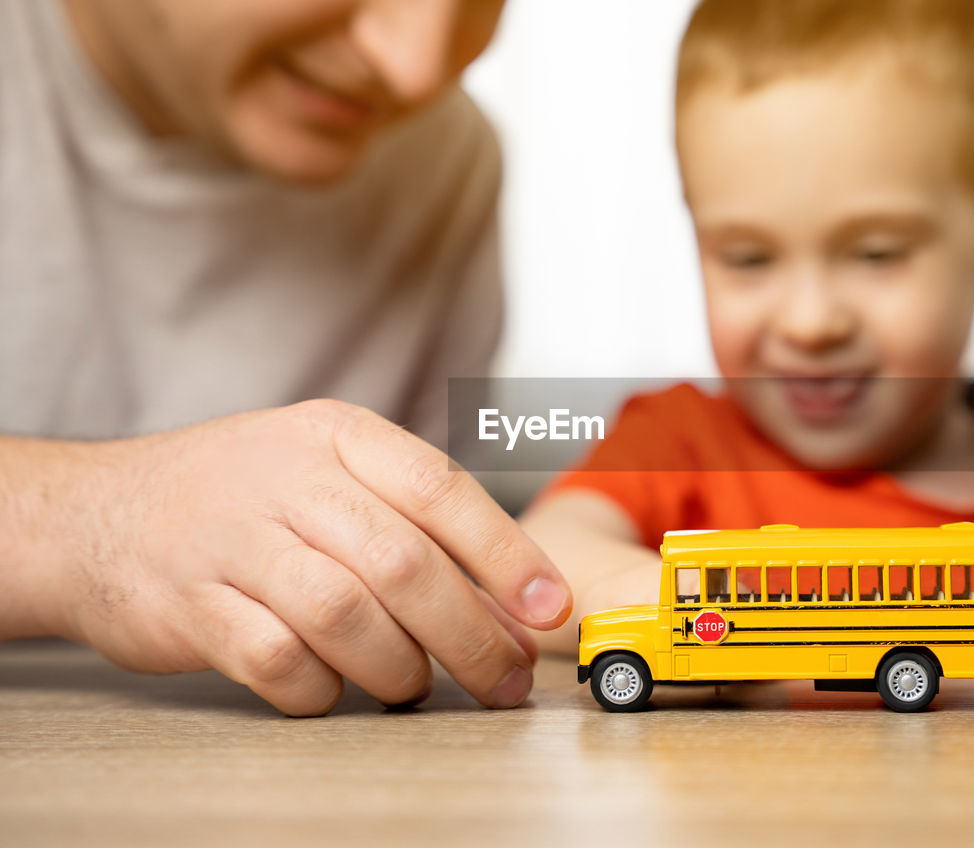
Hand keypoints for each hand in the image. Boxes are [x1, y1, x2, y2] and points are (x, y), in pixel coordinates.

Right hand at [25, 400, 571, 714]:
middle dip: (470, 634)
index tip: (549, 609)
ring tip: (410, 684)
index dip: (507, 555)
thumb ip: (416, 527)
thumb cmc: (246, 498)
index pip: (442, 490)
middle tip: (501, 679)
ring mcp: (232, 539)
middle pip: (403, 563)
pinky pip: (278, 661)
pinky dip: (321, 688)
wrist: (102, 513)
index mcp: (337, 436)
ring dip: (397, 666)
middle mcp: (287, 477)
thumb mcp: (329, 475)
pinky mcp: (188, 604)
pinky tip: (330, 687)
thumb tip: (515, 609)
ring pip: (345, 615)